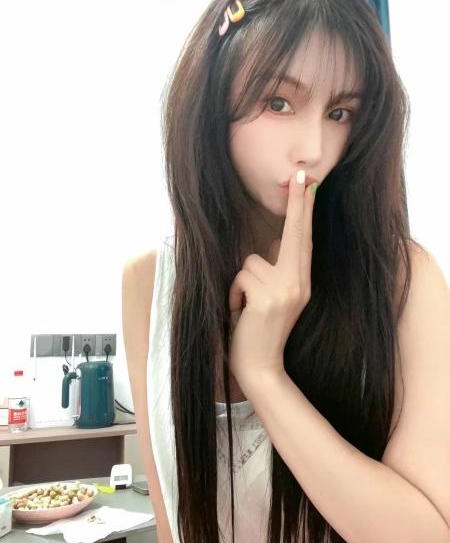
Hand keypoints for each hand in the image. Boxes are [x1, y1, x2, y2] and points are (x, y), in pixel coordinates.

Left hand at [228, 171, 316, 393]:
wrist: (261, 370)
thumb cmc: (258, 333)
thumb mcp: (274, 300)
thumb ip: (275, 273)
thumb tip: (268, 245)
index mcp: (302, 282)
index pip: (303, 239)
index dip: (305, 210)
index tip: (309, 183)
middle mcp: (300, 283)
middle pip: (295, 234)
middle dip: (298, 202)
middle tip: (302, 173)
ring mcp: (287, 289)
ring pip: (250, 261)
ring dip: (239, 283)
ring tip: (244, 308)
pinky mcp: (269, 297)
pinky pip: (240, 276)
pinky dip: (232, 295)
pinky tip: (239, 314)